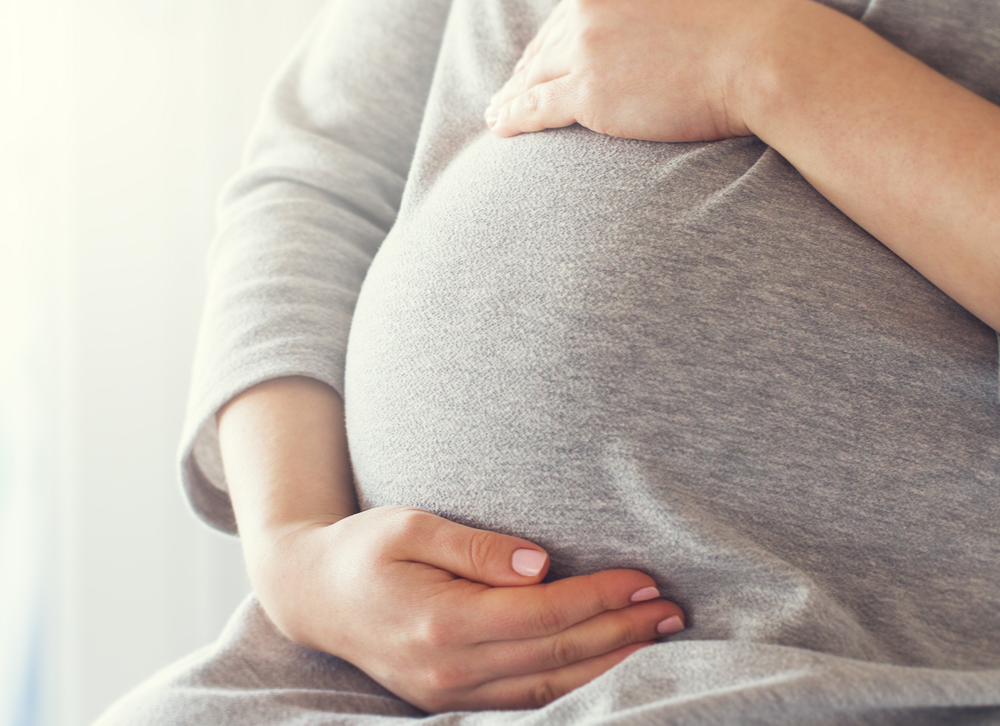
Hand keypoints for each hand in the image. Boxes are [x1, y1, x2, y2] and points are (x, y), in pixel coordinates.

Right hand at [252, 506, 684, 712]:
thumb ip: (475, 547)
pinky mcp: (451, 700)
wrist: (313, 595)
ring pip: (549, 689)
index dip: (598, 598)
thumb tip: (539, 563)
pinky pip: (527, 702)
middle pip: (555, 656)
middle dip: (620, 633)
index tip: (644, 579)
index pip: (541, 615)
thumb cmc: (365, 549)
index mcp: (441, 623)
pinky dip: (575, 686)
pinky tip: (607, 666)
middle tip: (672, 610)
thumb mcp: (412, 526)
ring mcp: (450, 694)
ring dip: (609, 664)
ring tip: (657, 638)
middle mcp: (449, 670)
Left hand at [485, 0, 779, 142]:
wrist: (759, 56)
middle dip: (524, 74)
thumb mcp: (677, 0)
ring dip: (510, 98)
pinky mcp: (587, 92)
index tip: (534, 66)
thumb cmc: (736, 36)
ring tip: (497, 115)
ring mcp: (584, 48)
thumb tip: (632, 36)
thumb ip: (641, 10)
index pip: (565, 17)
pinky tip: (499, 126)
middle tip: (506, 95)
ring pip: (533, 78)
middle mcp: (587, 5)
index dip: (547, 47)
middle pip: (544, 47)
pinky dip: (513, 117)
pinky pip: (536, 106)